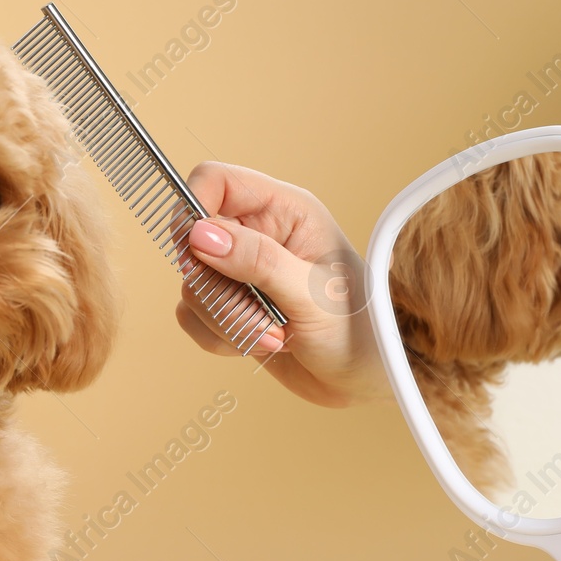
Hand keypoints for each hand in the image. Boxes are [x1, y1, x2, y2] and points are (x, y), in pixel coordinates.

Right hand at [176, 162, 389, 407]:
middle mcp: (258, 235)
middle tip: (264, 315)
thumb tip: (199, 235)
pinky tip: (263, 345)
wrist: (366, 378)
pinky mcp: (231, 307)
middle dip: (222, 290)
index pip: (216, 182)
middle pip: (194, 243)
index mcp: (284, 211)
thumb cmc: (358, 328)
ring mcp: (241, 272)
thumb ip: (257, 260)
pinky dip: (222, 339)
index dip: (194, 210)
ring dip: (229, 321)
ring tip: (277, 336)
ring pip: (193, 286)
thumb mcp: (310, 292)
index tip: (196, 254)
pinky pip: (194, 317)